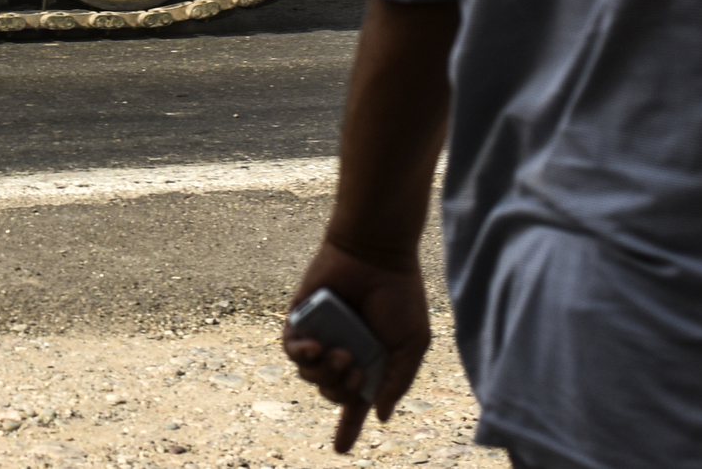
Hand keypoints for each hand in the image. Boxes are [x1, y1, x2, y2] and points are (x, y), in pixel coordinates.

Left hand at [284, 242, 431, 454]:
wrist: (376, 253)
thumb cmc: (399, 295)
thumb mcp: (412, 344)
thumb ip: (397, 381)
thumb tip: (378, 415)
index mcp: (371, 362)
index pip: (355, 402)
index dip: (348, 428)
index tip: (339, 450)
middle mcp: (343, 351)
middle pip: (331, 392)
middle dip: (340, 390)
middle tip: (354, 367)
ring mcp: (320, 335)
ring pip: (308, 376)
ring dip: (322, 373)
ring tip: (338, 354)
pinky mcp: (300, 318)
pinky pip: (290, 350)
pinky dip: (299, 355)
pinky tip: (313, 347)